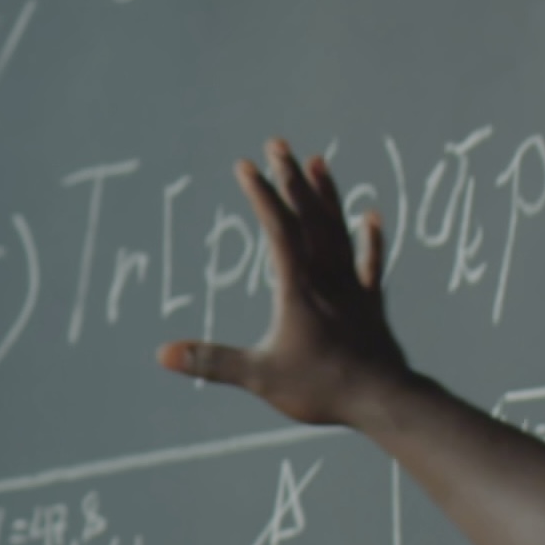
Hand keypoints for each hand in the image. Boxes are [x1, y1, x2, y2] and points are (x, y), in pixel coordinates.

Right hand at [157, 140, 409, 425]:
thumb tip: (163, 354)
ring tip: (319, 162)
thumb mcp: (258, 376)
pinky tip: (372, 215)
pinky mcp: (371, 304)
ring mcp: (351, 288)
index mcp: (298, 288)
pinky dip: (370, 238)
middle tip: (279, 144)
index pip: (278, 230)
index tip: (245, 165)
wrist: (380, 400)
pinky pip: (370, 262)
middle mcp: (326, 278)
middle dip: (291, 180)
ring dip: (327, 196)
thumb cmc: (319, 387)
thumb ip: (212, 361)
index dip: (261, 195)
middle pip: (309, 218)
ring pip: (338, 231)